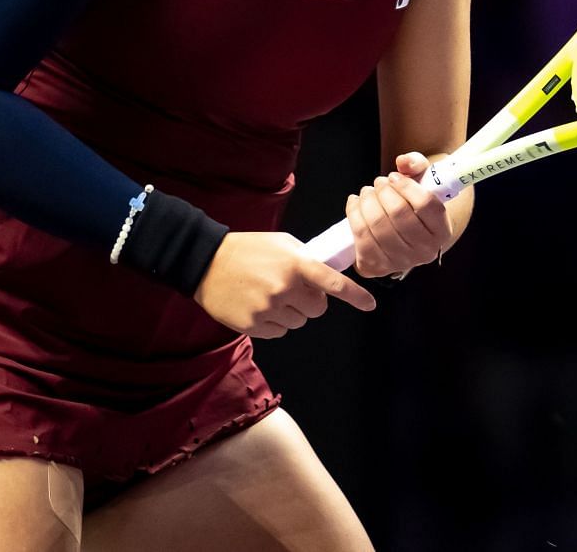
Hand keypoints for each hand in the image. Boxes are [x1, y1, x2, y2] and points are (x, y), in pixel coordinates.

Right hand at [193, 230, 376, 337]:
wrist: (206, 262)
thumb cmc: (248, 249)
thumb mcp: (282, 243)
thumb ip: (306, 258)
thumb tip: (327, 274)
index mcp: (296, 265)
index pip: (333, 283)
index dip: (355, 296)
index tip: (370, 305)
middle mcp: (285, 288)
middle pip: (317, 309)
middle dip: (311, 302)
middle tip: (292, 289)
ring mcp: (268, 309)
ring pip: (298, 322)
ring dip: (291, 312)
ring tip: (270, 295)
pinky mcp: (254, 325)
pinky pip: (279, 332)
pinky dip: (274, 322)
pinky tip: (258, 305)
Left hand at [345, 152, 452, 277]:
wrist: (404, 231)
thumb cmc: (414, 202)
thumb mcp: (423, 179)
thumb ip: (416, 163)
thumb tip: (403, 162)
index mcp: (442, 231)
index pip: (426, 204)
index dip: (406, 185)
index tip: (394, 176)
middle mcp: (425, 251)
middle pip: (398, 214)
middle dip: (382, 191)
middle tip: (379, 183)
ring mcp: (400, 262)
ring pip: (377, 224)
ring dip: (366, 200)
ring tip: (367, 192)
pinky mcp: (376, 267)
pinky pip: (360, 237)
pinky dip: (353, 214)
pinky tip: (355, 203)